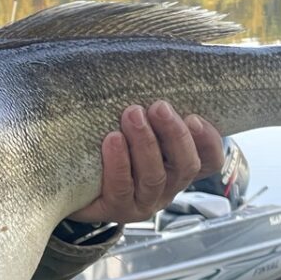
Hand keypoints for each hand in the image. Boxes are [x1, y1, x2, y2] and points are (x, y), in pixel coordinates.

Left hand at [67, 101, 224, 224]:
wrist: (71, 182)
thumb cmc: (106, 147)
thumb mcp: (133, 127)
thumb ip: (150, 113)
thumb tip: (151, 70)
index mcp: (177, 167)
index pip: (209, 160)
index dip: (209, 141)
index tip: (194, 117)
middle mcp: (166, 187)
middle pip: (185, 165)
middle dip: (174, 134)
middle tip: (158, 107)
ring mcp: (143, 202)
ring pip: (154, 176)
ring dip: (145, 143)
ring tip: (132, 115)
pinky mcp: (117, 209)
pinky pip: (122, 187)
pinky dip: (119, 163)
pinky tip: (113, 140)